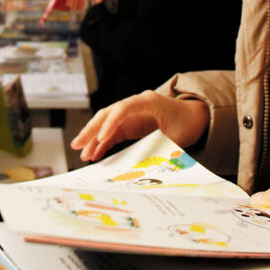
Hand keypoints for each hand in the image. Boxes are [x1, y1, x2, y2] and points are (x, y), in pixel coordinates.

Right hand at [70, 90, 208, 161]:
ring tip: (82, 154)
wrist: (192, 116)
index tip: (101, 139)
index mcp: (148, 102)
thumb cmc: (187, 122)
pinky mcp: (129, 125)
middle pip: (108, 114)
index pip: (123, 108)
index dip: (111, 123)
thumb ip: (161, 148)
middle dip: (91, 129)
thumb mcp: (178, 137)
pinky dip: (102, 144)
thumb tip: (143, 167)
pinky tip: (94, 155)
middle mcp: (134, 105)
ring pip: (105, 124)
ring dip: (93, 138)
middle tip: (77, 144)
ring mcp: (130, 115)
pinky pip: (111, 133)